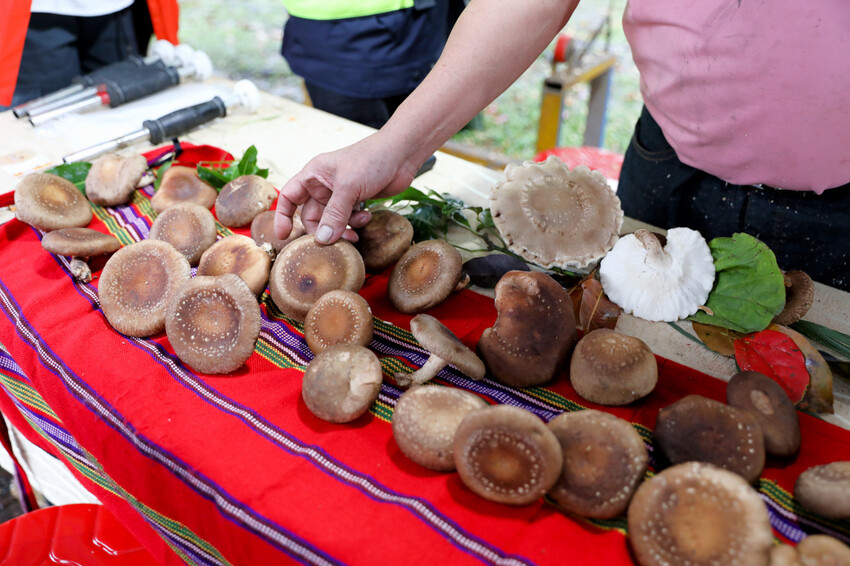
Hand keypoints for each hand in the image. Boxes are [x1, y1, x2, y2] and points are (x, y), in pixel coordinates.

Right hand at [274, 132, 418, 243]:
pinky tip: (367, 217)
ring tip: (355, 233)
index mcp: (313, 174)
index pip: (289, 196)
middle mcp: (324, 185)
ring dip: (342, 229)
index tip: (283, 236)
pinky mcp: (357, 200)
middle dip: (321, 230)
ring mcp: (340, 193)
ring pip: (331, 220)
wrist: (402, 154)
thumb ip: (334, 215)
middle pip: (311, 215)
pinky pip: (348, 219)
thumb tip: (322, 240)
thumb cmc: (371, 159)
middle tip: (331, 242)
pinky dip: (356, 223)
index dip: (283, 216)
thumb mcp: (348, 188)